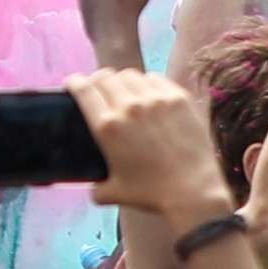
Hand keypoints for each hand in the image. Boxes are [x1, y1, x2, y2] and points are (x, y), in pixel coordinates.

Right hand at [71, 67, 239, 223]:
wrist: (193, 190)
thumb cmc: (153, 193)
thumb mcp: (115, 193)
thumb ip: (97, 189)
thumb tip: (93, 190)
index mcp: (107, 127)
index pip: (83, 90)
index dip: (74, 82)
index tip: (74, 84)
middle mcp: (128, 107)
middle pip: (104, 77)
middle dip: (97, 81)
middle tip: (100, 89)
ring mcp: (154, 100)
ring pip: (129, 75)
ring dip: (122, 82)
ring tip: (126, 92)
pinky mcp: (177, 98)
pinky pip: (154, 79)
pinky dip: (147, 83)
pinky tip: (149, 95)